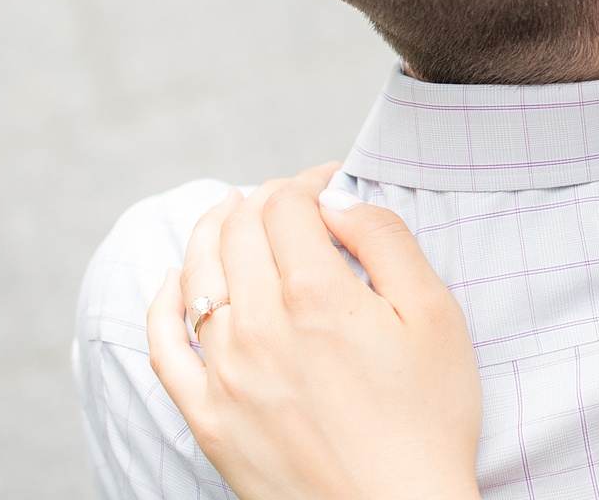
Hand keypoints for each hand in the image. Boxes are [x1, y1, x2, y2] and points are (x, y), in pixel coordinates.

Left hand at [146, 164, 482, 499]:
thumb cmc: (429, 418)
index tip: (328, 183)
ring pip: (196, 275)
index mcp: (317, 295)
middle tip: (290, 200)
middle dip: (263, 199)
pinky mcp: (206, 416)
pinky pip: (163, 344)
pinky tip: (176, 281)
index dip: (307, 181)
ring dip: (213, 231)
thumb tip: (338, 202)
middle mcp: (258, 326)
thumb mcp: (435, 315)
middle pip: (238, 230)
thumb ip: (387, 241)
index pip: (287, 206)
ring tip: (232, 215)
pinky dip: (164, 300)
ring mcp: (223, 374)